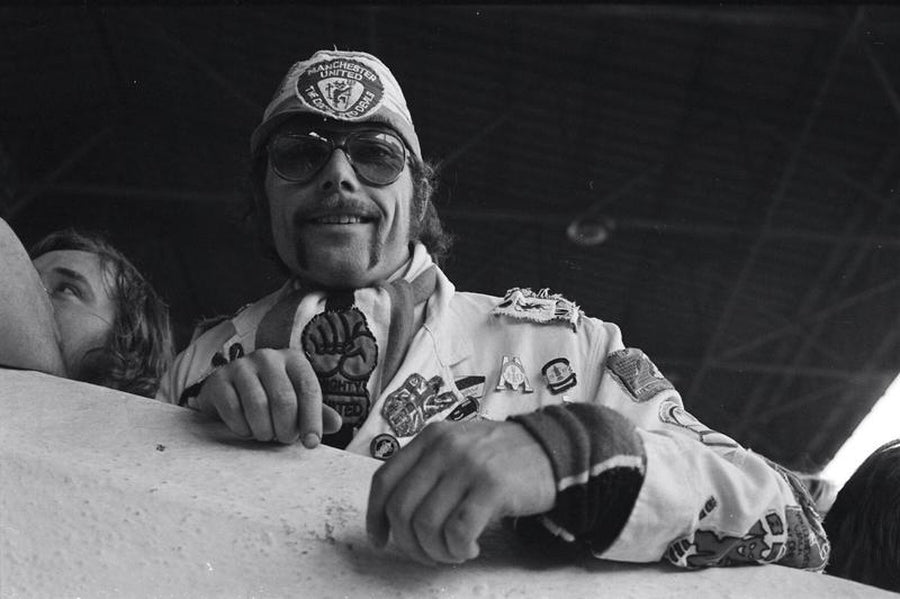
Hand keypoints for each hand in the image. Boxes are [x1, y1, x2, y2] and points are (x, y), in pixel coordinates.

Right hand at [196, 348, 341, 445]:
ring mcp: (241, 365)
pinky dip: (242, 428)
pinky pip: (233, 410)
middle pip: (284, 399)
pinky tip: (245, 430)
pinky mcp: (219, 379)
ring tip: (265, 435)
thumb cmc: (271, 400)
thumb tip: (336, 423)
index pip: (309, 390)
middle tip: (283, 439)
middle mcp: (268, 357)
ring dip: (263, 430)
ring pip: (258, 406)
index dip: (312, 420)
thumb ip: (317, 414)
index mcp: (294, 361)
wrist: (229, 394)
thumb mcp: (297, 404)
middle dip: (286, 428)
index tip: (311, 444)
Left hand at [366, 420, 555, 564]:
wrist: (553, 449)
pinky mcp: (492, 486)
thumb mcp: (458, 447)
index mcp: (430, 437)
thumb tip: (395, 516)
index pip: (384, 479)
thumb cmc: (501, 458)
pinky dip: (458, 549)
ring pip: (426, 524)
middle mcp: (444, 446)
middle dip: (410, 543)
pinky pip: (457, 531)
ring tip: (455, 551)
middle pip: (401, 508)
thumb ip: (428, 468)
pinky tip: (470, 547)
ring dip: (436, 551)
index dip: (375, 516)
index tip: (381, 539)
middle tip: (429, 554)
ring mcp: (468, 465)